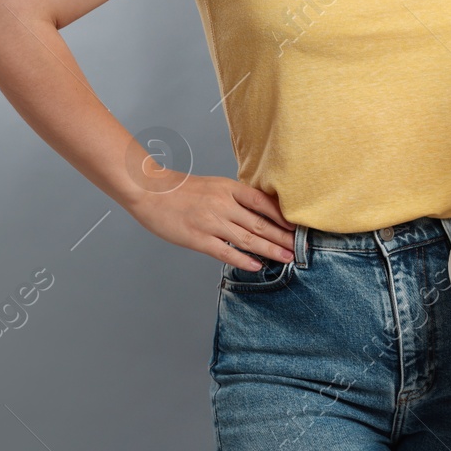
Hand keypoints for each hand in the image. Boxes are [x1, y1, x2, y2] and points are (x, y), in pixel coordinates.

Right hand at [127, 171, 296, 271]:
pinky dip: (243, 260)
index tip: (298, 228)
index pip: (263, 202)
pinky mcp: (197, 238)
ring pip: (248, 239)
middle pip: (260, 223)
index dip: (282, 217)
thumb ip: (234, 198)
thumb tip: (258, 213)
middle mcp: (222, 204)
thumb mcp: (213, 185)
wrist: (149, 191)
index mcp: (228, 188)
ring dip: (270, 250)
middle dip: (283, 237)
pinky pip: (225, 252)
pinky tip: (257, 266)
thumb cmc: (181, 189)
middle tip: (300, 248)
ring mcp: (210, 222)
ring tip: (287, 258)